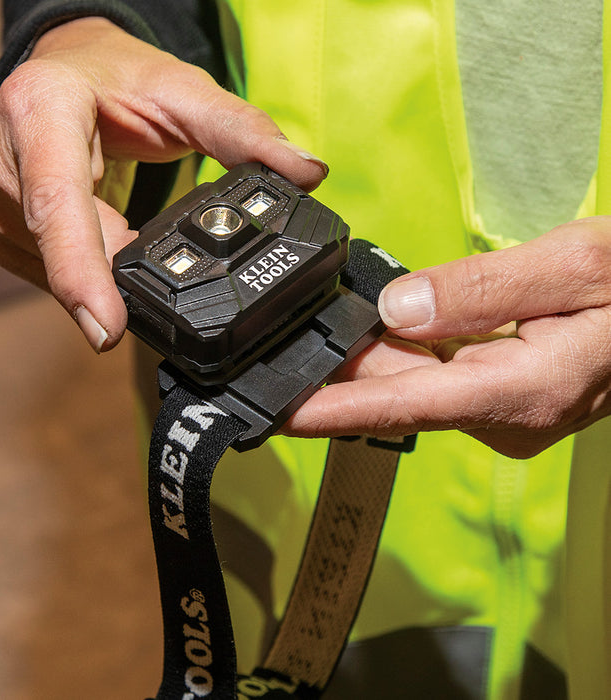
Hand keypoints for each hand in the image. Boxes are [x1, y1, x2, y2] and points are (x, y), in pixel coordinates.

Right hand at [0, 18, 327, 351]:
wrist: (72, 71)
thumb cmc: (121, 78)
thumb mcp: (185, 92)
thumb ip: (244, 133)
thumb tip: (306, 172)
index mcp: (40, 111)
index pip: (57, 204)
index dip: (80, 273)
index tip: (107, 330)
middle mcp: (2, 157)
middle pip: (59, 248)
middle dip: (111, 279)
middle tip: (163, 294)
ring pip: (51, 268)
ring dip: (101, 275)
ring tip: (136, 246)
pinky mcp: (4, 224)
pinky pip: (45, 271)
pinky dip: (87, 273)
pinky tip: (112, 253)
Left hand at [283, 218, 610, 457]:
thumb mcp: (574, 266)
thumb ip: (483, 290)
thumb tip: (397, 308)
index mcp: (520, 389)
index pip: (404, 406)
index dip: (331, 412)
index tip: (276, 417)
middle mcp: (502, 413)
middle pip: (396, 390)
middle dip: (337, 366)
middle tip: (284, 333)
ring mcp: (498, 408)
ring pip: (410, 382)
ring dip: (366, 354)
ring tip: (316, 321)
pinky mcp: (496, 394)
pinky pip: (433, 375)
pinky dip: (399, 351)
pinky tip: (371, 323)